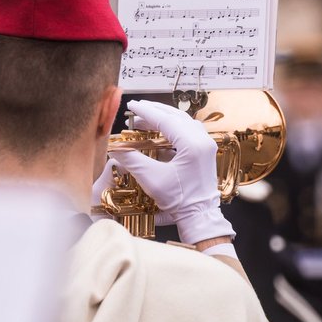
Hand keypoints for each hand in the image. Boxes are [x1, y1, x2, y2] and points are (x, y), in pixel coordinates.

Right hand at [110, 100, 234, 244]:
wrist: (199, 215)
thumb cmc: (179, 200)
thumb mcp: (151, 178)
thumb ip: (132, 160)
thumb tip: (116, 148)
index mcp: (192, 144)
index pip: (165, 120)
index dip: (146, 112)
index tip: (131, 106)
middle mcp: (202, 140)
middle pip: (176, 116)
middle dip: (155, 111)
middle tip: (136, 110)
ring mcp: (206, 145)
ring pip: (183, 121)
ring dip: (164, 118)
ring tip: (145, 120)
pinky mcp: (205, 151)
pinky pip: (188, 130)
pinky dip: (173, 127)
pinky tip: (160, 131)